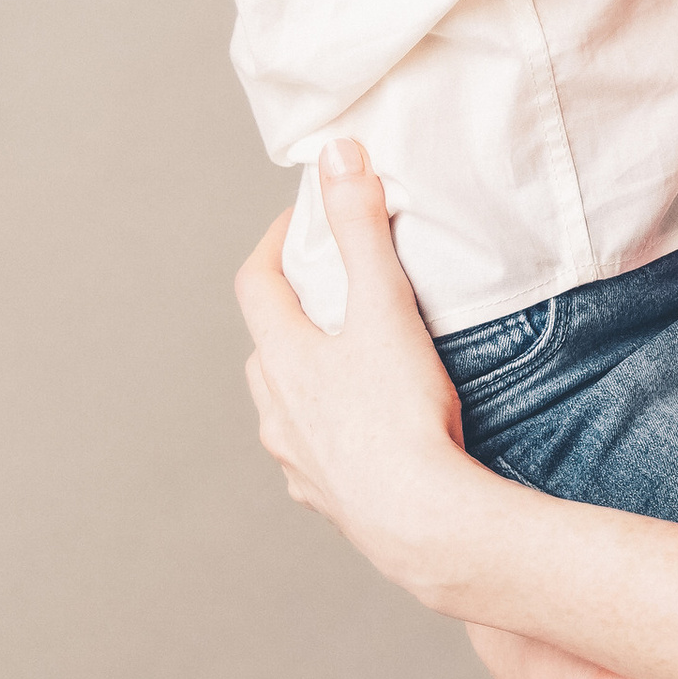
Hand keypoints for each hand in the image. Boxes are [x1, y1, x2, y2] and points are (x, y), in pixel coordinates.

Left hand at [235, 140, 479, 594]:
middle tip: (333, 292)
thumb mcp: (386, 307)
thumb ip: (363, 230)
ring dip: (306, 379)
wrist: (421, 523)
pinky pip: (313, 459)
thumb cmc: (403, 417)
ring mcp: (296, 460)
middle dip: (292, 313)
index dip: (275, 244)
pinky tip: (365, 439)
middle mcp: (276, 410)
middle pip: (267, 346)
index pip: (256, 283)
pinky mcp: (325, 500)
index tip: (303, 223)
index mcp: (284, 357)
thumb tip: (337, 155)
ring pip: (284, 407)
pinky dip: (329, 437)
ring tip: (352, 366)